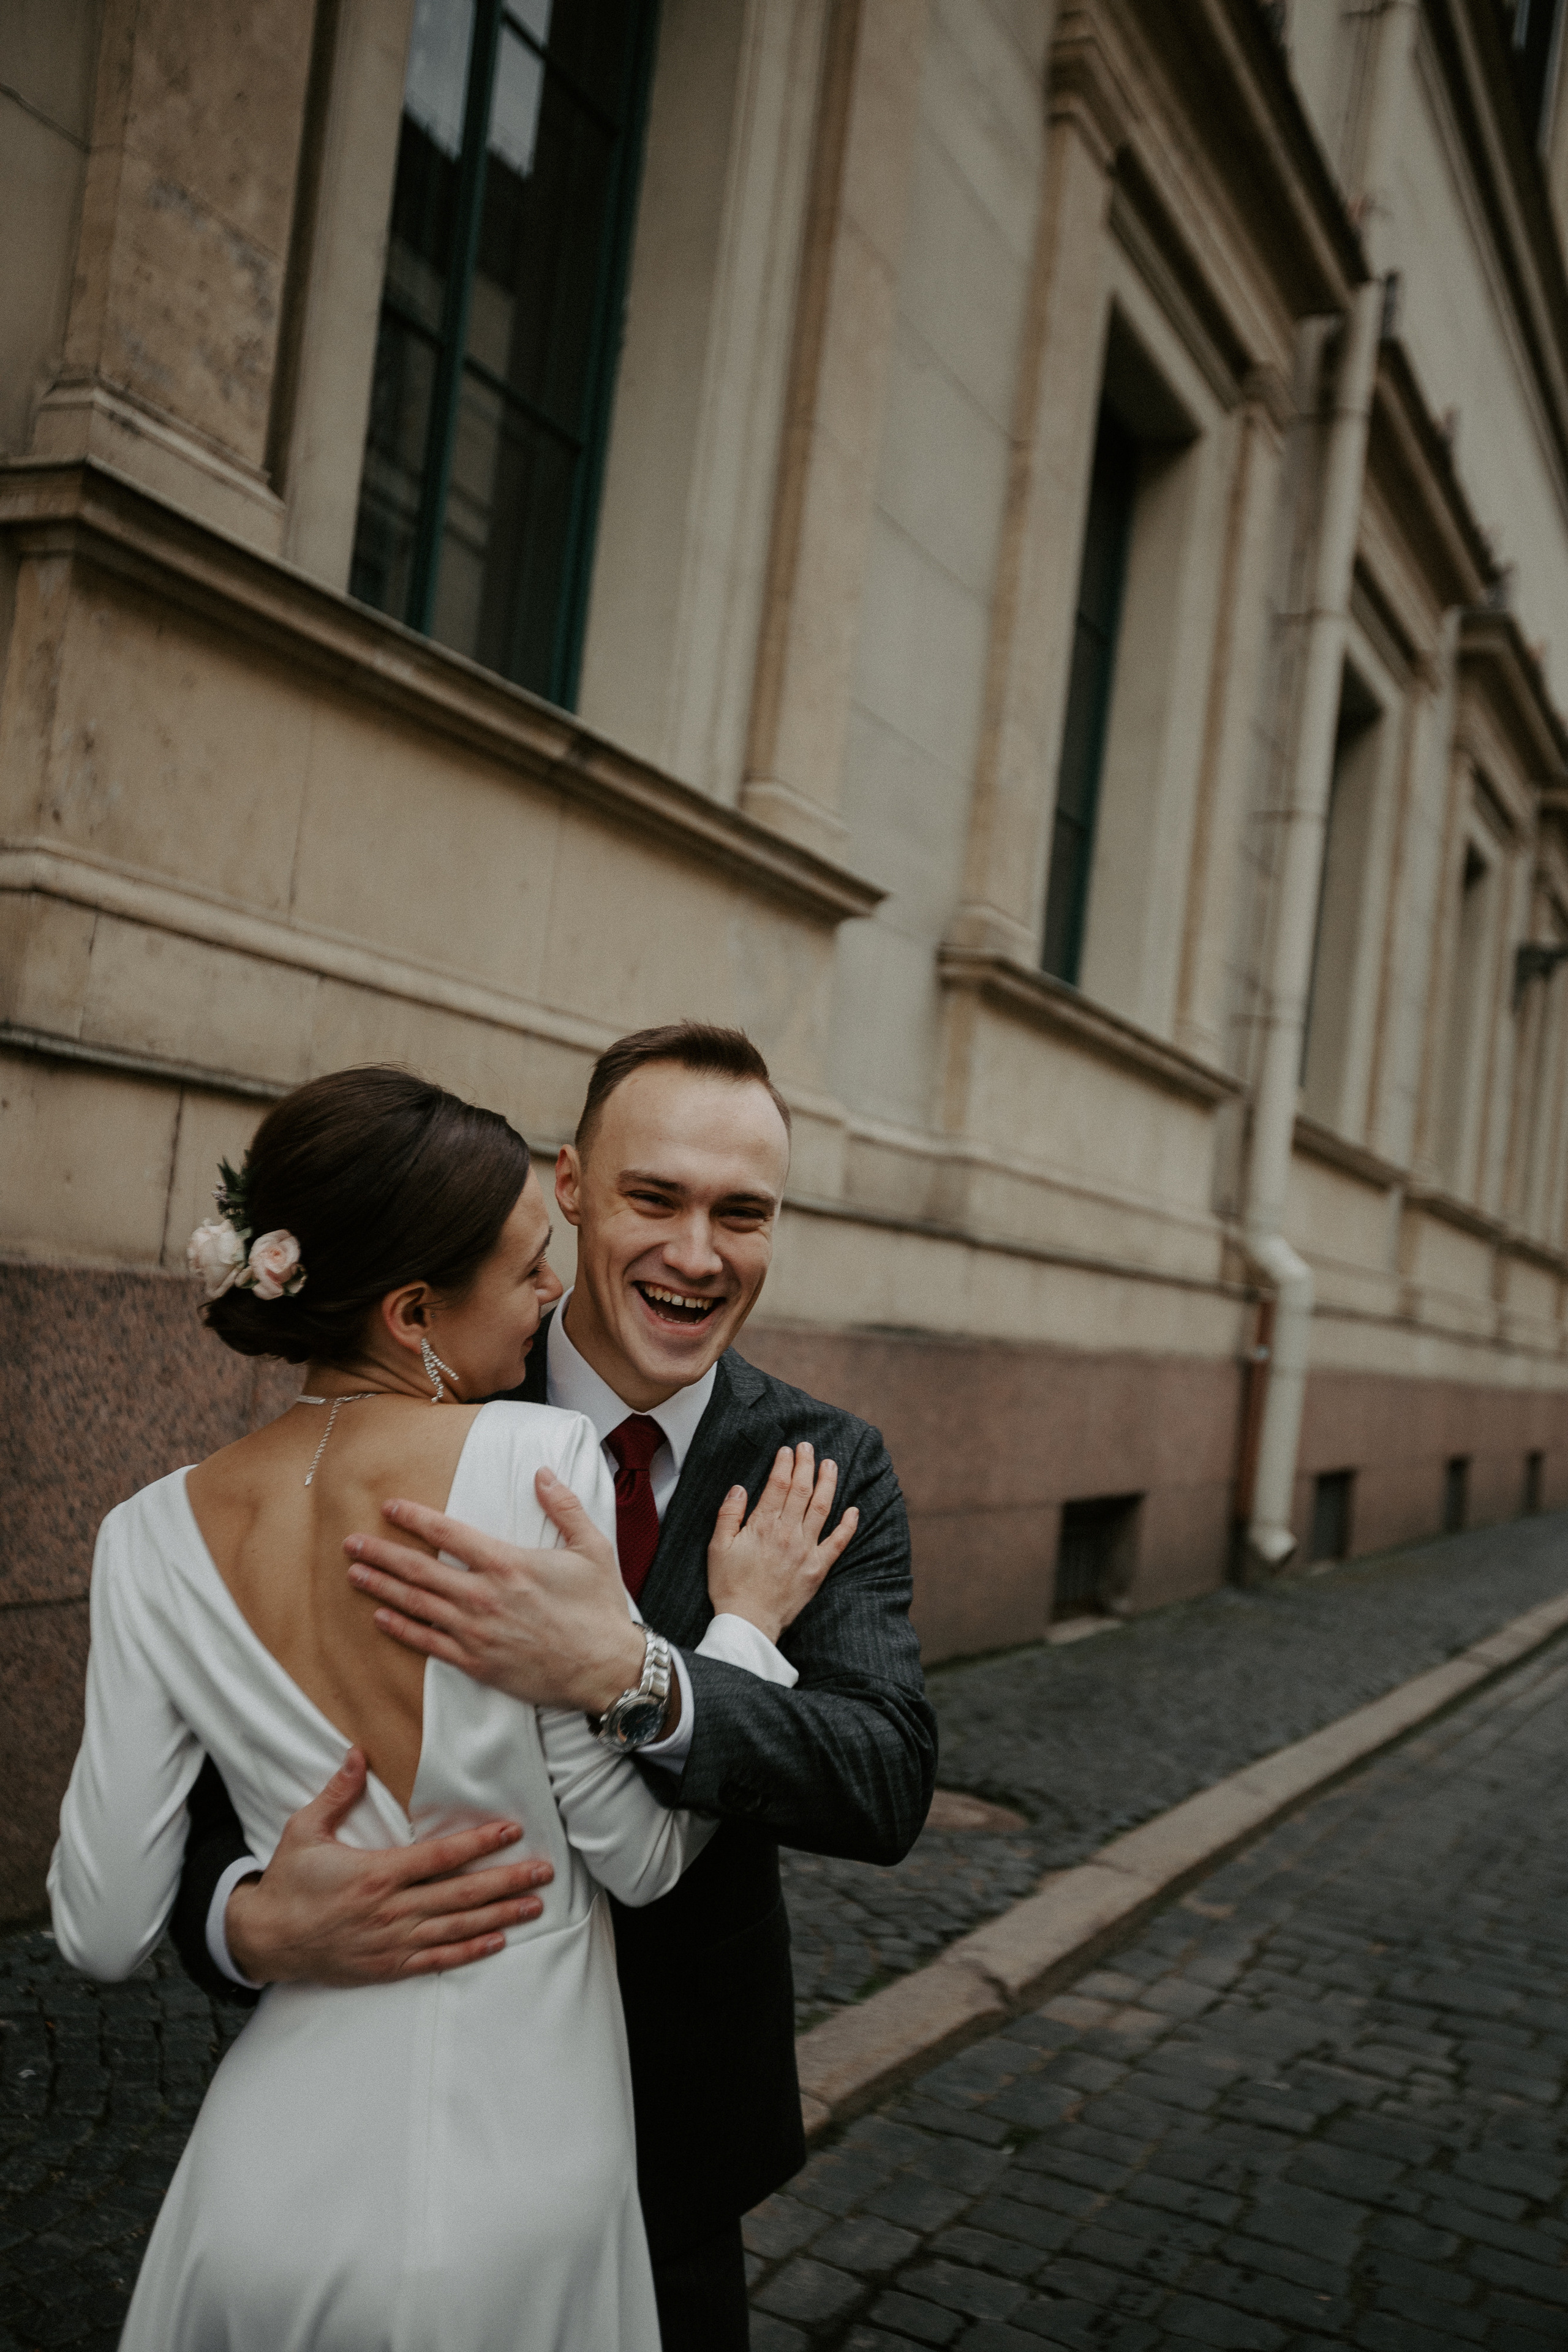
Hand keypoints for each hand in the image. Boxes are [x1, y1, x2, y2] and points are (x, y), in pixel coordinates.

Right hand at [226, 1748, 554, 1985]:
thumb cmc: (287, 1881)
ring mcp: (391, 1941)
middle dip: (506, 1881)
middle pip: (460, 1893)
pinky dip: (469, 1951)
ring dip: (499, 1915)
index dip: (478, 1843)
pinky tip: (497, 1941)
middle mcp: (389, 1910)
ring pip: (456, 1927)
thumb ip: (336, 1793)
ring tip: (534, 1905)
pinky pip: (436, 1959)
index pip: (439, 1856)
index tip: (511, 1830)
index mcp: (375, 1874)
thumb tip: (358, 1753)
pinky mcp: (387, 1966)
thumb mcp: (305, 1830)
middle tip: (544, 1871)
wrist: (265, 1939)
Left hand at [344, 1472, 649, 1716]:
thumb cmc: (600, 1608)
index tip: (389, 1507)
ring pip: (417, 1605)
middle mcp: (484, 1596)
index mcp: (508, 1564)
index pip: (449, 1534)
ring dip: (382, 1588)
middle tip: (351, 1543)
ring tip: (354, 1574)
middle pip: (420, 1569)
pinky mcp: (477, 1662)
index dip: (415, 1518)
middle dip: (381, 1553)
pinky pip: (428, 1643)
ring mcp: (476, 1632)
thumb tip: (542, 1473)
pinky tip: (381, 1617)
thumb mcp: (592, 1548)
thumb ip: (564, 1507)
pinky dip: (401, 1629)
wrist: (606, 1669)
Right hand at [706, 1443, 858, 1644]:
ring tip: (831, 1465)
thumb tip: (740, 1488)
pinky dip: (848, 1525)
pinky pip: (838, 1543)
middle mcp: (787, 1533)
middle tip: (809, 1447)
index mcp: (763, 1526)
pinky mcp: (818, 1568)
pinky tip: (854, 1510)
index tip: (787, 1450)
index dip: (784, 1464)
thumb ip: (729, 1514)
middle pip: (801, 1490)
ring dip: (828, 1483)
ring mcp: (806, 1550)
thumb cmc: (729, 1585)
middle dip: (806, 1465)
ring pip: (822, 1508)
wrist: (748, 1621)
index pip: (777, 1485)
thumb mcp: (717, 1547)